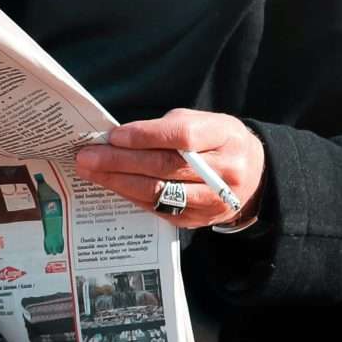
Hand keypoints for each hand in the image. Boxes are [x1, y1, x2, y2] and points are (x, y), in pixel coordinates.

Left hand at [73, 108, 264, 229]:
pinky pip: (160, 209)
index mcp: (225, 138)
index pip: (181, 137)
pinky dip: (132, 196)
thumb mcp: (203, 121)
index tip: (113, 136)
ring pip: (160, 193)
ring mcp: (213, 200)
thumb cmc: (218, 141)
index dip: (145, 136)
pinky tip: (112, 186)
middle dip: (121, 162)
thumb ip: (166, 128)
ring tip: (91, 172)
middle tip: (87, 157)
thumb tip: (120, 138)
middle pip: (166, 167)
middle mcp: (223, 173)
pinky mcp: (200, 220)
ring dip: (120, 182)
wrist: (254, 175)